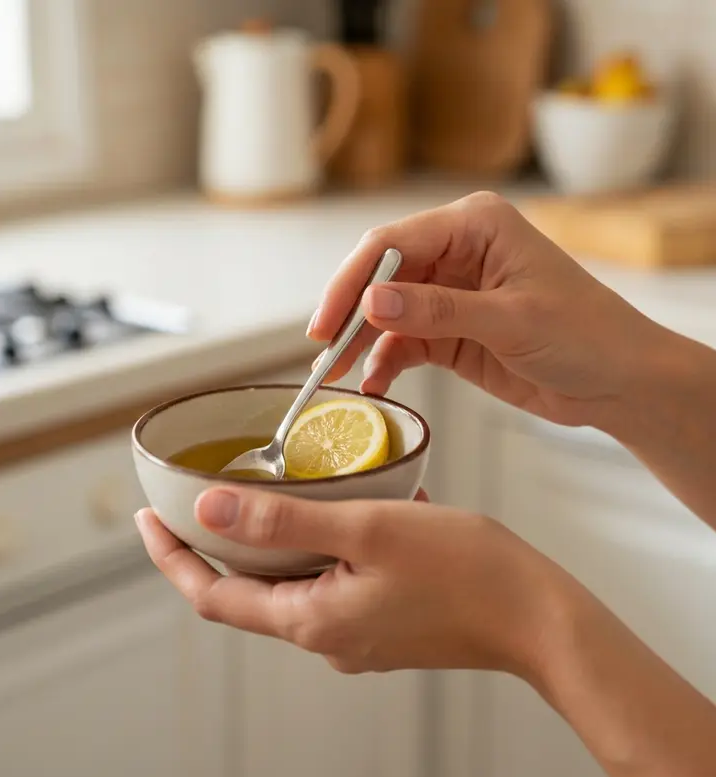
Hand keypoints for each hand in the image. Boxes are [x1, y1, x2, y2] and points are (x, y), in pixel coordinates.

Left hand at [135, 486, 556, 676]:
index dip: (172, 558)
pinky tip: (343, 507)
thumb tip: (210, 507)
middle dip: (218, 544)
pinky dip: (321, 544)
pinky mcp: (381, 620)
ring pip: (292, 581)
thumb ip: (284, 520)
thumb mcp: (366, 529)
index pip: (212, 595)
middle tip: (201, 495)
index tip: (147, 519)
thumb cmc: (465, 571)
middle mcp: (325, 635)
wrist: (538, 617)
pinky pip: (331, 580)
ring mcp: (355, 631)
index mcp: (310, 619)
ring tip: (274, 490)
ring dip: (275, 539)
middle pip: (248, 589)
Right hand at [308, 191, 664, 431]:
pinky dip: (387, 363)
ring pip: (387, 312)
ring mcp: (450, 293)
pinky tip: (376, 383)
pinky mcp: (450, 331)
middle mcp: (457, 252)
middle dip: (350, 316)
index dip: (352, 281)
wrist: (618, 382)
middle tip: (325, 355)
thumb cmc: (585, 335)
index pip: (392, 243)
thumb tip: (371, 302)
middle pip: (380, 277)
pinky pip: (404, 343)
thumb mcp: (510, 320)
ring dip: (362, 344)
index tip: (326, 324)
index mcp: (474, 226)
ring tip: (340, 376)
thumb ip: (437, 310)